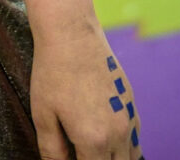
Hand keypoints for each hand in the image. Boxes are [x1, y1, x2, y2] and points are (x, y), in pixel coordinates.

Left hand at [30, 23, 140, 158]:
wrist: (72, 33)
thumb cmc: (53, 73)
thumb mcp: (43, 116)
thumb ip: (52, 150)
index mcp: (94, 140)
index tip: (71, 158)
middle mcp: (119, 132)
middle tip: (81, 154)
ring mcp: (129, 117)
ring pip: (131, 156)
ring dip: (115, 158)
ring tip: (93, 150)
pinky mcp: (131, 103)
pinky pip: (135, 137)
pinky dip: (124, 146)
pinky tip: (106, 139)